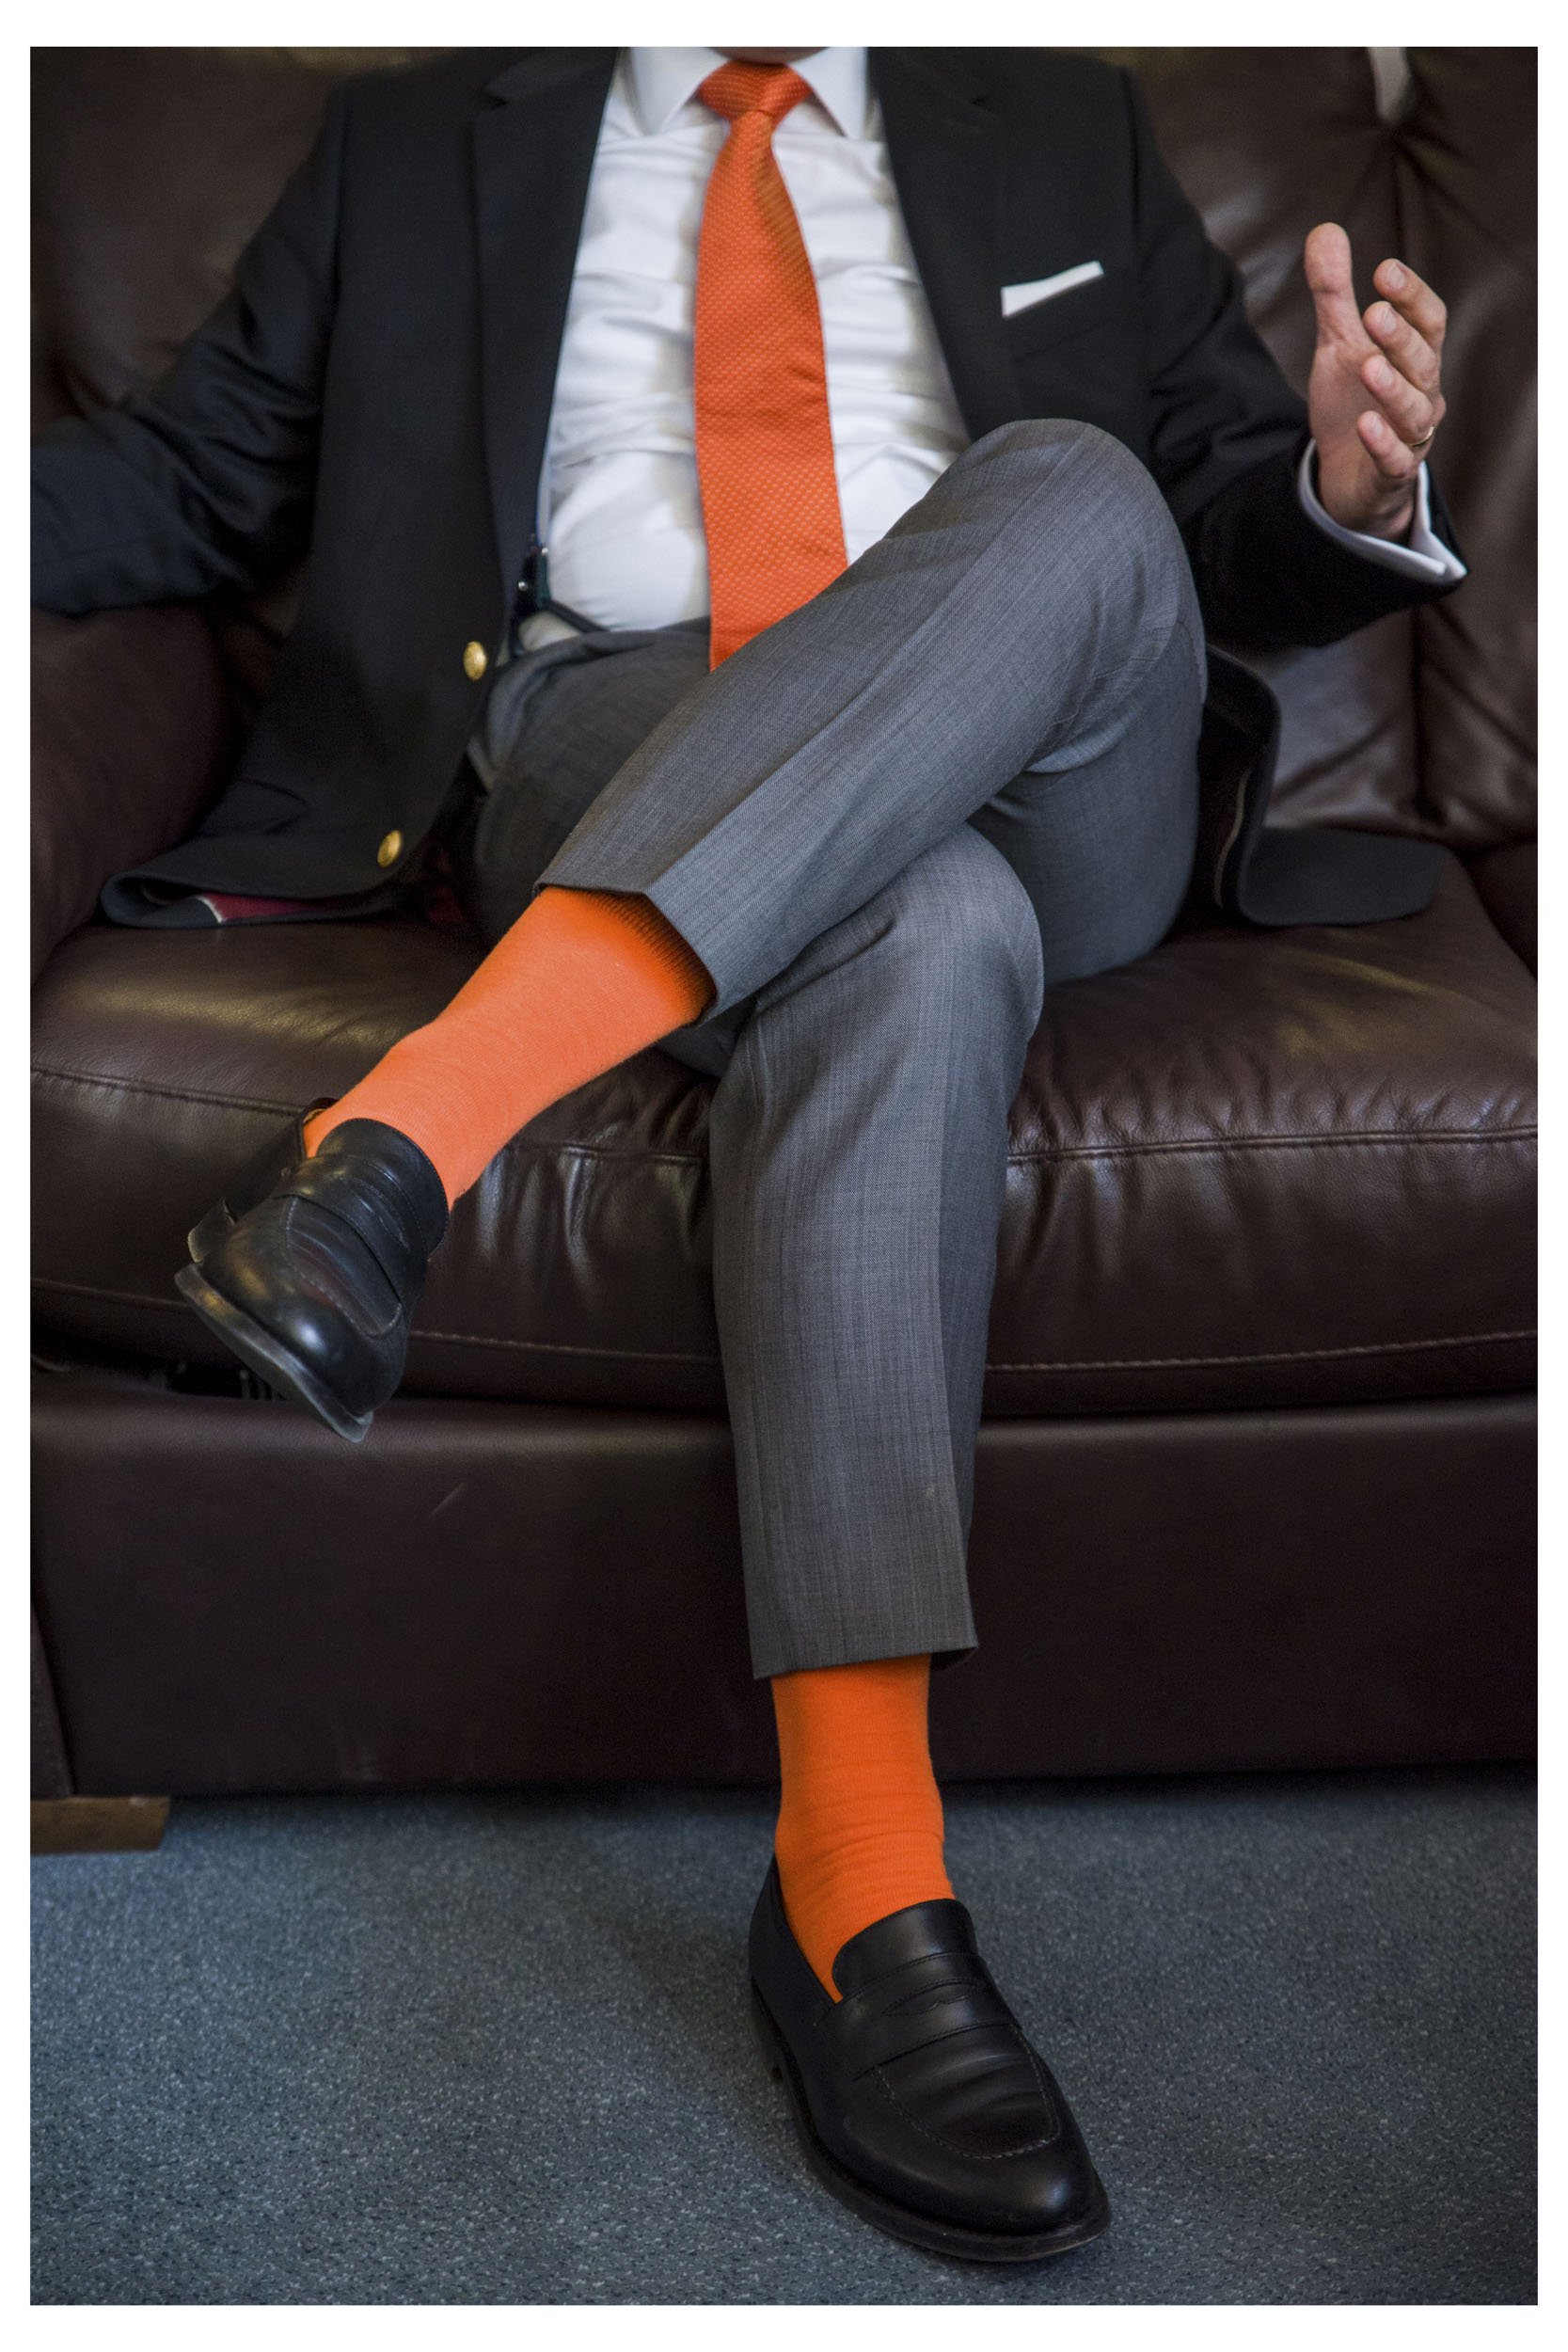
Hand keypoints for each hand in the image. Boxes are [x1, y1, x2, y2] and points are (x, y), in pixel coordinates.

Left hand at [1303, 221, 1447, 539]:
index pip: (1428, 320)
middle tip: (1375, 313)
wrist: (1347, 476)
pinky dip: (1383, 443)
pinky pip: (1395, 460)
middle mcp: (1422, 393)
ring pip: (1414, 412)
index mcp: (1415, 357)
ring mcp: (1410, 436)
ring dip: (1393, 389)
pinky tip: (1365, 425)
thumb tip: (1324, 229)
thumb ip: (1334, 294)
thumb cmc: (1354, 401)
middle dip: (1401, 338)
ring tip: (1368, 367)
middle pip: (1424, 362)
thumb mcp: (1339, 344)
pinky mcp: (1390, 473)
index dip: (1411, 295)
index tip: (1383, 270)